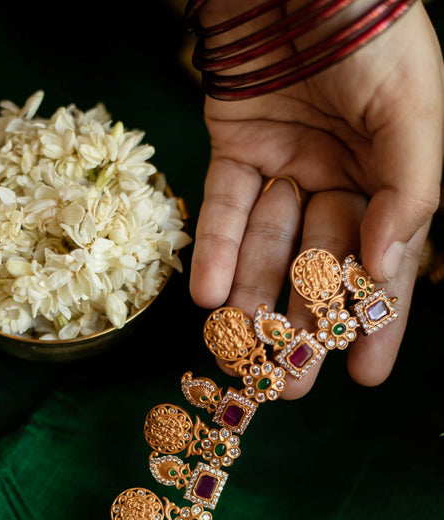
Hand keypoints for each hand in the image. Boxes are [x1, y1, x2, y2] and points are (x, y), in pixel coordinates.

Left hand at [190, 0, 443, 396]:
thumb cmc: (374, 31)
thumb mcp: (411, 108)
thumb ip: (410, 190)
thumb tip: (389, 265)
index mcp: (391, 177)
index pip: (384, 266)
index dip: (376, 321)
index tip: (364, 375)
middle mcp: (337, 179)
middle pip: (319, 267)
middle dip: (303, 325)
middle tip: (287, 383)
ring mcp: (284, 167)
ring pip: (267, 245)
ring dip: (253, 297)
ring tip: (238, 349)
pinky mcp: (234, 149)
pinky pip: (224, 206)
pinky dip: (215, 248)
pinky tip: (208, 296)